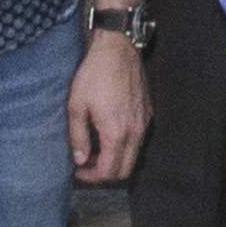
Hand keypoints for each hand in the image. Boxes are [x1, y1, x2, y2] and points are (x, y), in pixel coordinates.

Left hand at [67, 32, 146, 183]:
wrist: (119, 49)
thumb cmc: (94, 75)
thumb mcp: (77, 105)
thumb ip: (78, 136)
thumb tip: (79, 159)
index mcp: (116, 133)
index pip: (109, 170)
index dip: (92, 177)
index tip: (78, 171)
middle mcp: (135, 132)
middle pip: (126, 170)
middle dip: (106, 174)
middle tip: (87, 165)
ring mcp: (145, 123)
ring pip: (134, 155)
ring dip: (116, 160)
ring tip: (96, 150)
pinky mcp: (148, 113)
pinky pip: (139, 140)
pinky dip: (125, 146)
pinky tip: (109, 134)